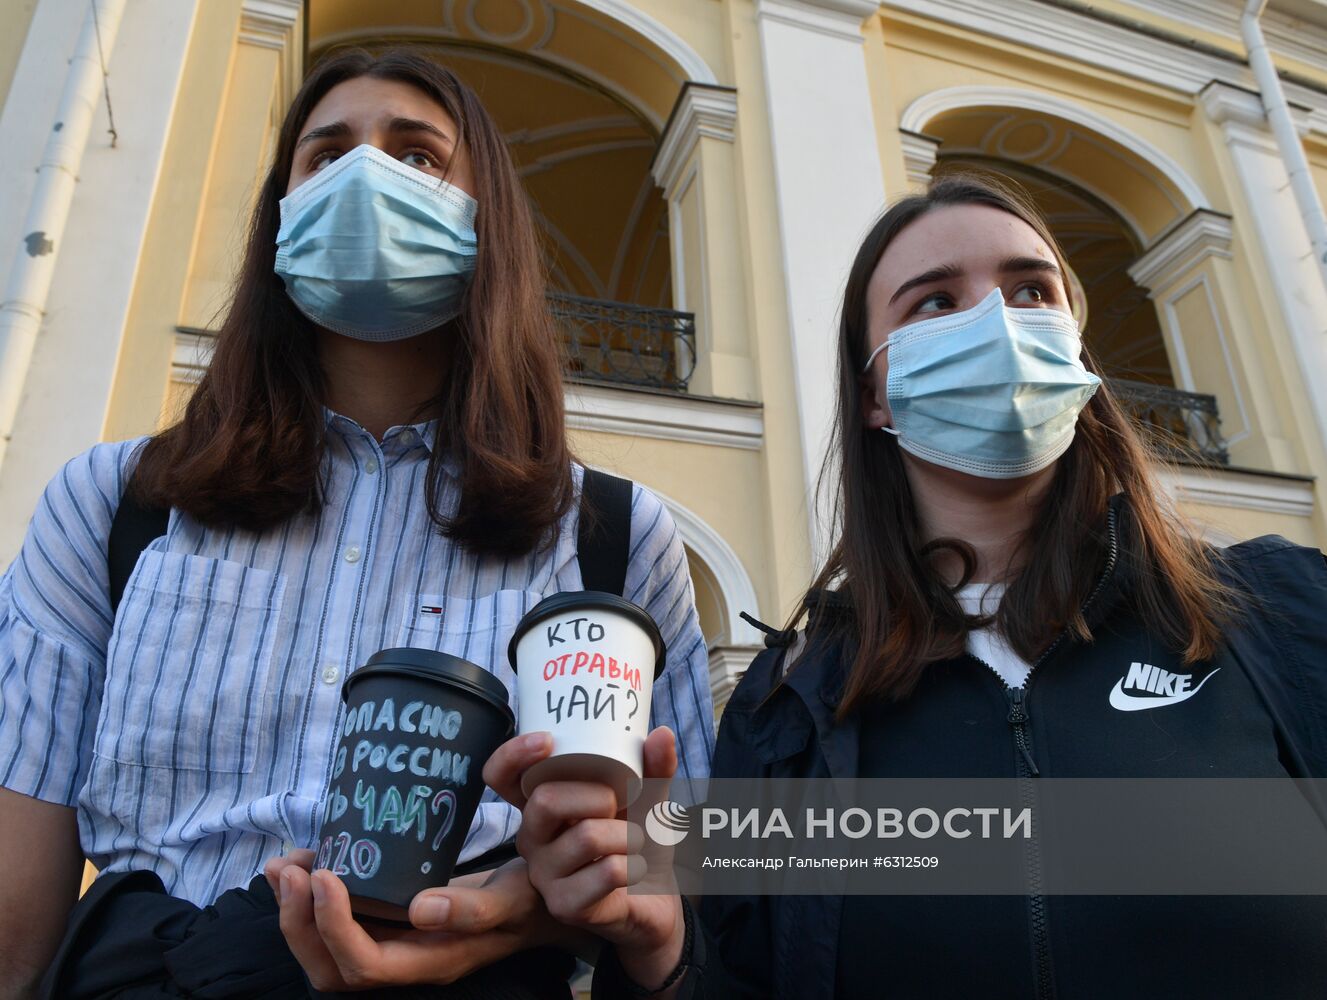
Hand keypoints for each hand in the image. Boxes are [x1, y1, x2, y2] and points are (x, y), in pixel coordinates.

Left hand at [262, 849, 566, 989]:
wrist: (538, 904)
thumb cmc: (530, 901)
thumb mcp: (513, 898)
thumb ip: (473, 908)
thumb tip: (421, 908)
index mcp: (431, 961)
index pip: (365, 965)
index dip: (334, 927)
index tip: (324, 874)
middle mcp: (404, 961)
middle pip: (332, 969)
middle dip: (300, 922)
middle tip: (288, 869)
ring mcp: (393, 945)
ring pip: (326, 952)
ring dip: (297, 911)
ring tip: (285, 864)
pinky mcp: (389, 923)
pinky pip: (338, 924)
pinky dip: (312, 898)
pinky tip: (307, 861)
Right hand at [484, 727, 687, 989]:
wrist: (656, 896)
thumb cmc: (638, 838)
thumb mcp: (649, 795)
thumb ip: (654, 766)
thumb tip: (661, 734)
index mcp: (541, 804)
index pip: (501, 776)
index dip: (512, 755)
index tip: (547, 741)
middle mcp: (533, 838)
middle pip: (545, 801)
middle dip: (596, 796)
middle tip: (618, 807)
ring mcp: (545, 875)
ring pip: (586, 837)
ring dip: (627, 835)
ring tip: (633, 842)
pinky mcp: (566, 905)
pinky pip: (608, 872)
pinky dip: (635, 864)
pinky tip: (635, 871)